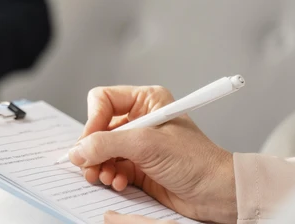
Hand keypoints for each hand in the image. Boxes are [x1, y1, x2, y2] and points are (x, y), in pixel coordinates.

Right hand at [69, 85, 237, 223]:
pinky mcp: (137, 165)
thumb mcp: (146, 145)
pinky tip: (118, 182)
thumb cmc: (197, 161)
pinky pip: (110, 167)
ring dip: (99, 164)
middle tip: (88, 164)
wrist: (218, 193)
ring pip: (101, 149)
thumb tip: (77, 150)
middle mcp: (140, 119)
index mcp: (146, 101)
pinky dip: (109, 176)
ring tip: (104, 176)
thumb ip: (106, 144)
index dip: (93, 120)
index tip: (89, 141)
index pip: (103, 100)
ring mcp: (138, 144)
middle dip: (92, 148)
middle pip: (98, 127)